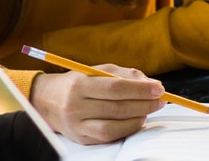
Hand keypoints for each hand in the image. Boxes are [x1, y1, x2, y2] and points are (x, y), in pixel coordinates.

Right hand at [29, 64, 165, 144]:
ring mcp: (77, 125)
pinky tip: (135, 121)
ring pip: (113, 126)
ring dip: (137, 119)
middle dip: (144, 104)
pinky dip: (126, 130)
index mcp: (80, 84)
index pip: (115, 87)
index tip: (158, 88)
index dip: (140, 89)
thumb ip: (123, 74)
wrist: (47, 101)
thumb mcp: (96, 70)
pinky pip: (108, 137)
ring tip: (148, 111)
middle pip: (117, 108)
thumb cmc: (77, 83)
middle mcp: (76, 105)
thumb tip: (149, 83)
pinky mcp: (81, 138)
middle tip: (160, 100)